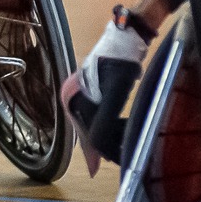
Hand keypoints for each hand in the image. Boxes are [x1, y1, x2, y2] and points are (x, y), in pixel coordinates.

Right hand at [61, 4, 153, 174]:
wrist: (127, 34)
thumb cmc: (120, 60)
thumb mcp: (114, 91)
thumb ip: (104, 119)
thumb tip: (99, 147)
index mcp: (72, 97)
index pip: (84, 133)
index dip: (96, 152)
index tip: (103, 167)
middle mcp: (73, 97)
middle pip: (87, 130)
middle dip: (103, 145)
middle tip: (121, 156)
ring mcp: (83, 95)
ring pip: (94, 125)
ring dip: (108, 137)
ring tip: (124, 145)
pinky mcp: (94, 92)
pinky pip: (99, 117)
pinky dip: (110, 127)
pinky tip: (121, 131)